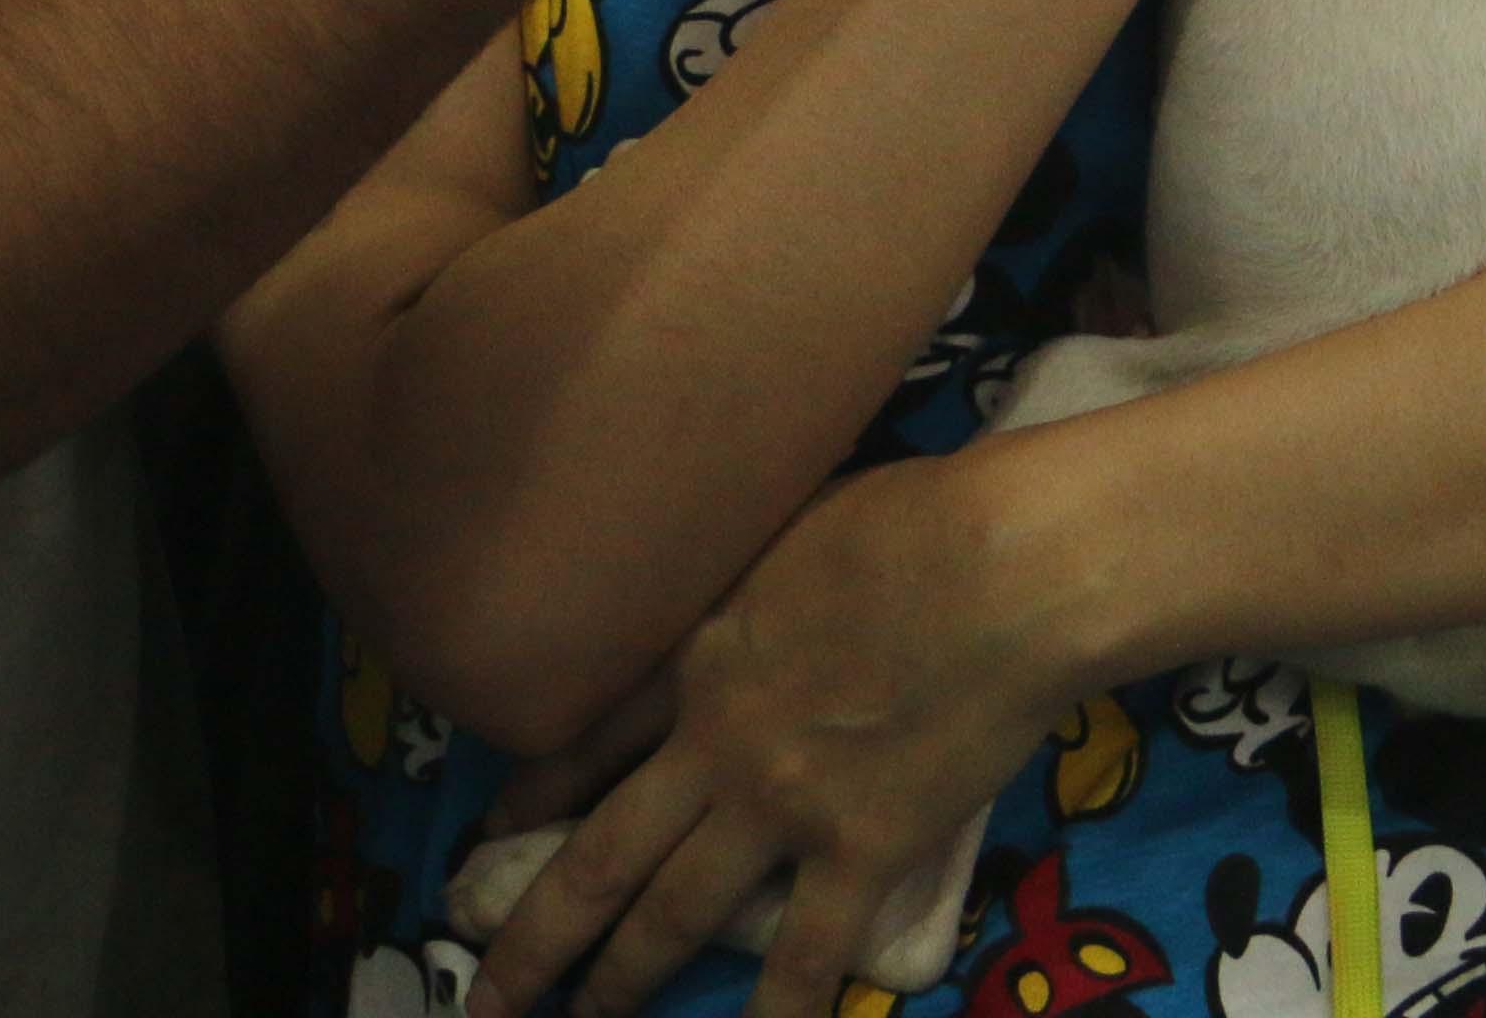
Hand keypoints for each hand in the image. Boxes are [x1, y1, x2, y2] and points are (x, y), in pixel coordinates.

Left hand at [466, 454, 1096, 1017]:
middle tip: (484, 993)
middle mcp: (713, 743)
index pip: (585, 741)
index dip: (531, 796)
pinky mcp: (859, 850)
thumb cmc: (912, 517)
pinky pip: (806, 952)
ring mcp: (780, 805)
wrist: (1001, 566)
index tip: (490, 834)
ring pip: (673, 912)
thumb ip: (742, 573)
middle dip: (535, 934)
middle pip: (600, 854)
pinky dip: (777, 1010)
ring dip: (620, 976)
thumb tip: (741, 582)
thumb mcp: (784, 520)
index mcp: (695, 652)